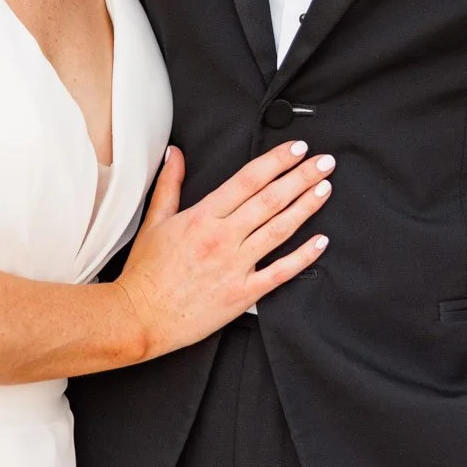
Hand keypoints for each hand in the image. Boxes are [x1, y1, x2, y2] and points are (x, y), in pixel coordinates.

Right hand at [113, 143, 333, 359]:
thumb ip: (170, 184)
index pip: (248, 180)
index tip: (297, 148)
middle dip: (301, 177)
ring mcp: (236, 266)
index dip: (276, 161)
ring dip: (306, 207)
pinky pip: (280, 272)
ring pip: (279, 230)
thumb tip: (177, 154)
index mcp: (202, 217)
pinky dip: (303, 257)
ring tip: (325, 188)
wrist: (141, 317)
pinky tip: (320, 241)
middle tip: (324, 162)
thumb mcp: (154, 221)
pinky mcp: (243, 294)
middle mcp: (223, 238)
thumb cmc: (146, 273)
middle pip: (270, 199)